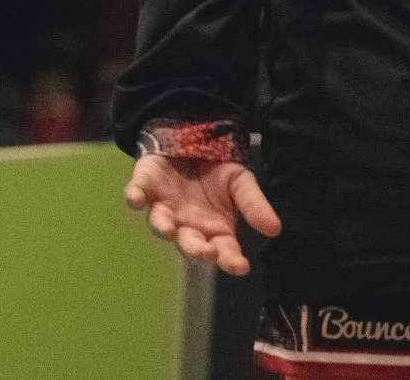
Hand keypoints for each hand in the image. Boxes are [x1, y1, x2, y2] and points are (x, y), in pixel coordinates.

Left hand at [124, 153, 281, 274]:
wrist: (192, 143)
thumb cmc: (217, 171)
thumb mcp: (241, 183)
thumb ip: (254, 205)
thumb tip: (274, 229)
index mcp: (215, 230)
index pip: (224, 251)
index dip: (231, 260)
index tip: (240, 267)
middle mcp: (187, 225)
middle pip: (190, 244)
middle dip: (197, 250)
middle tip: (207, 253)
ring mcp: (164, 208)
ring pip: (160, 224)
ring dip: (163, 227)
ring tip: (169, 229)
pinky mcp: (145, 187)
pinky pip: (137, 194)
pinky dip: (135, 197)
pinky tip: (136, 198)